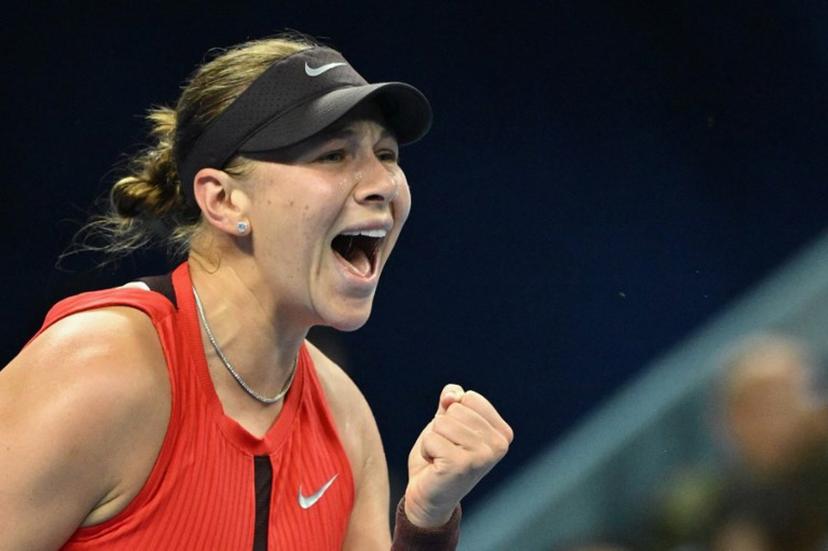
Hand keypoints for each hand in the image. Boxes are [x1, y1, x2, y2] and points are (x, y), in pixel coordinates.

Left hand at [403, 384, 512, 527]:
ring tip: (441, 458)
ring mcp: (482, 456)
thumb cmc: (440, 456)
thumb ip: (453, 401)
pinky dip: (426, 450)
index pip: (470, 397)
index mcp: (502, 433)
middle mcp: (499, 445)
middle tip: (447, 450)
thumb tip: (452, 394)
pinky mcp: (461, 465)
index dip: (453, 413)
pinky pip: (431, 438)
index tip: (456, 438)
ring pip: (442, 422)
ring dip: (433, 439)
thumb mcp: (448, 422)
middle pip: (456, 408)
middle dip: (442, 427)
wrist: (429, 496)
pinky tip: (435, 466)